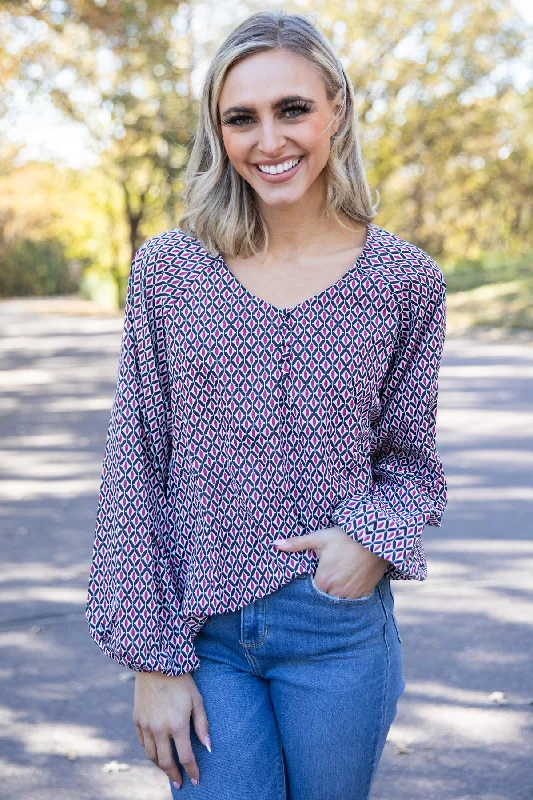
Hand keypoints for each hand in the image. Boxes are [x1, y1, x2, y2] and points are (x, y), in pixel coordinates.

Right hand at [133, 670, 210, 789]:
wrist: (156, 663)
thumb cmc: (181, 681)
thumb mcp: (197, 700)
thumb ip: (202, 725)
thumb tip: (208, 747)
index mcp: (177, 725)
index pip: (186, 757)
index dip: (192, 771)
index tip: (196, 781)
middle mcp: (159, 729)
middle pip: (166, 762)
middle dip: (174, 776)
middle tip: (179, 783)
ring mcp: (146, 725)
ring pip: (151, 755)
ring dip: (160, 766)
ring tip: (168, 769)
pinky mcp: (136, 719)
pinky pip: (142, 742)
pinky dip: (149, 750)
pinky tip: (156, 750)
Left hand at [273, 526, 388, 598]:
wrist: (375, 538)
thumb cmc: (345, 537)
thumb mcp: (319, 538)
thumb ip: (296, 543)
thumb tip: (275, 543)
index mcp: (323, 581)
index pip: (309, 593)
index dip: (308, 588)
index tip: (310, 580)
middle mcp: (336, 592)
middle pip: (323, 599)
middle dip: (321, 593)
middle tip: (323, 582)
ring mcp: (351, 595)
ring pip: (338, 602)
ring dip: (334, 596)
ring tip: (334, 585)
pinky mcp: (364, 594)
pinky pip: (352, 602)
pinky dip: (348, 596)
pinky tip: (347, 586)